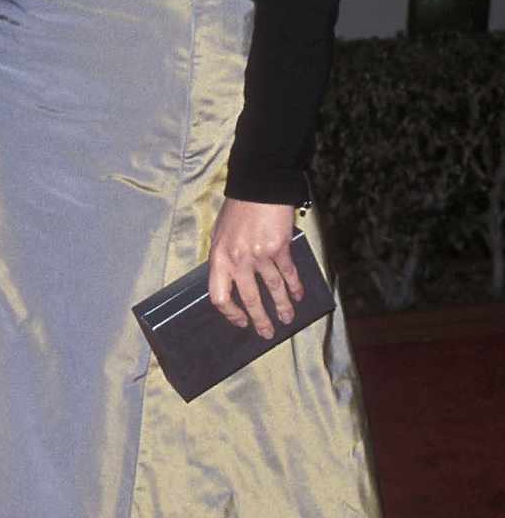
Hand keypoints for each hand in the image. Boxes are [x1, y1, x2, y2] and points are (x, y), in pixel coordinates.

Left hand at [207, 198, 302, 339]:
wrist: (258, 185)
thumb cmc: (238, 208)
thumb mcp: (220, 234)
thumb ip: (225, 258)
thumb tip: (232, 280)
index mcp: (219, 257)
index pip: (219, 296)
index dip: (230, 313)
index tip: (240, 320)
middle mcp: (238, 259)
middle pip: (249, 298)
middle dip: (260, 319)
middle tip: (267, 332)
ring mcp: (259, 254)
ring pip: (273, 288)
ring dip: (282, 306)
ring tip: (287, 318)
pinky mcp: (279, 247)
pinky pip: (288, 273)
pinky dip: (295, 286)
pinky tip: (299, 295)